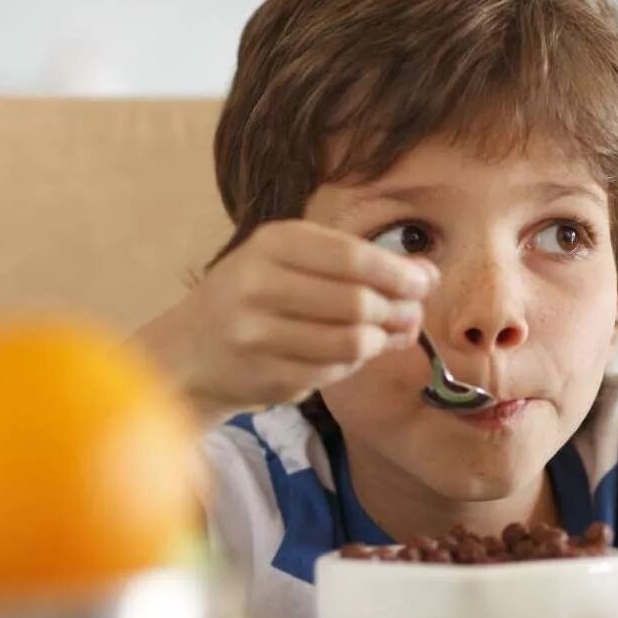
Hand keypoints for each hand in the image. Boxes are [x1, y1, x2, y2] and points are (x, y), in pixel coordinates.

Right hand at [136, 220, 436, 427]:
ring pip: (352, 341)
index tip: (425, 283)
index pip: (352, 257)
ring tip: (386, 336)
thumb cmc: (255, 297)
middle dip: (397, 311)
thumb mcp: (294, 262)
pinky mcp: (264, 373)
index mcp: (273, 244)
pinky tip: (353, 355)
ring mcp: (258, 332)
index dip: (398, 273)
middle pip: (358, 302)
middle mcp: (259, 283)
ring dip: (381, 341)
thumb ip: (358, 264)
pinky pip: (334, 371)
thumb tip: (428, 274)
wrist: (189, 349)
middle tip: (411, 317)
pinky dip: (354, 364)